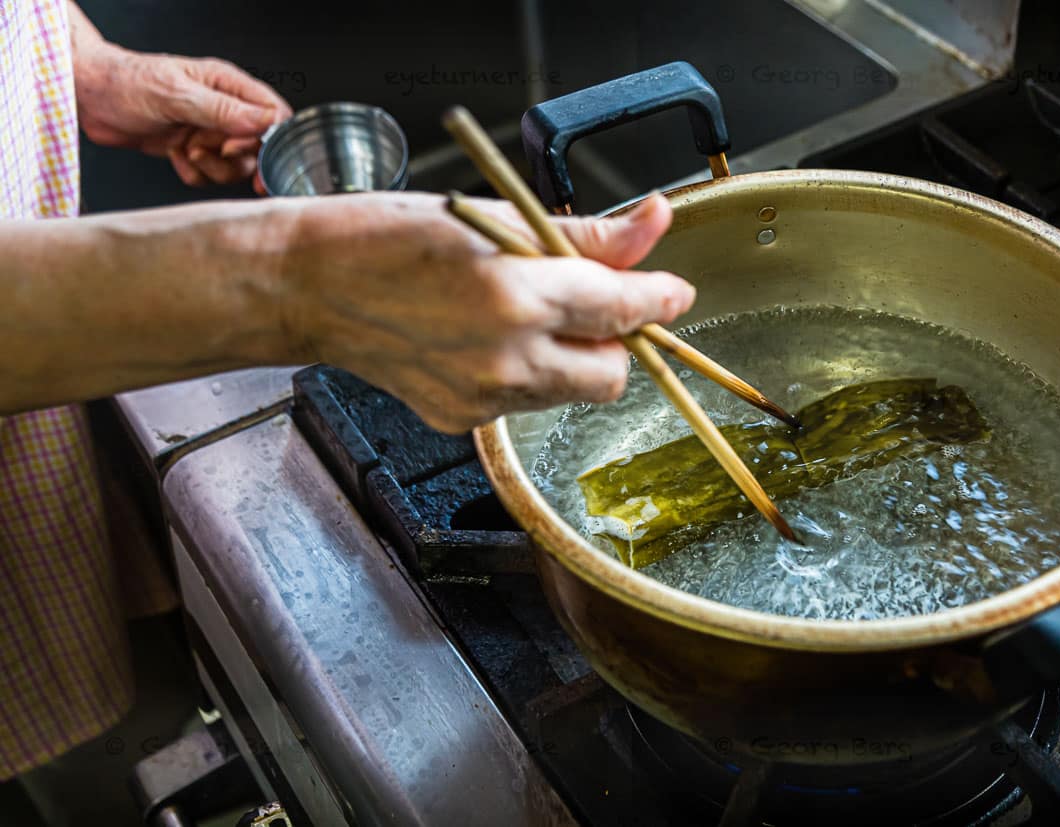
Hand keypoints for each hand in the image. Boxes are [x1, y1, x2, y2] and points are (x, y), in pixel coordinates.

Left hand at [71, 12, 289, 188]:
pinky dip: (193, 173)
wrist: (90, 98)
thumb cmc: (127, 82)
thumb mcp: (176, 93)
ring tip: (185, 149)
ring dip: (211, 168)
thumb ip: (221, 109)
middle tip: (208, 152)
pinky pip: (209, 176)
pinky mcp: (193, 151)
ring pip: (234, 167)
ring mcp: (209, 132)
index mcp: (229, 86)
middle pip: (257, 148)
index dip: (269, 140)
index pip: (273, 115)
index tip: (251, 155)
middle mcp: (224, 110)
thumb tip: (262, 123)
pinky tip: (174, 155)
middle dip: (235, 159)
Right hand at [278, 192, 693, 431]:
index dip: (658, 298)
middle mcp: (505, 358)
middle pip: (612, 373)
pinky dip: (526, 373)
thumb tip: (651, 224)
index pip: (623, 309)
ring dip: (570, 355)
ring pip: (570, 392)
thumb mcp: (493, 217)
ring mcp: (481, 397)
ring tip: (521, 312)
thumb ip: (584, 235)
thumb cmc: (385, 236)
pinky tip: (484, 338)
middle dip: (615, 340)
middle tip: (589, 302)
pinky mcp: (460, 420)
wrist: (306, 285)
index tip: (672, 291)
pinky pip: (524, 403)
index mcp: (516, 295)